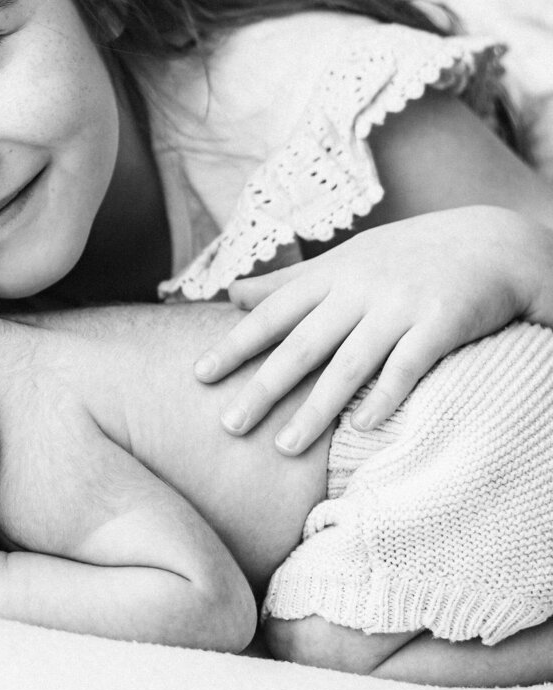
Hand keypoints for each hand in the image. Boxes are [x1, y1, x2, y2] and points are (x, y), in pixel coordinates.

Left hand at [194, 207, 549, 454]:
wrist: (491, 242)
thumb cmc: (406, 258)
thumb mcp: (344, 260)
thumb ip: (287, 283)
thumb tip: (230, 295)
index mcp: (333, 273)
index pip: (273, 313)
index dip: (235, 344)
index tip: (198, 375)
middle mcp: (360, 288)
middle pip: (302, 344)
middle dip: (263, 386)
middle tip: (229, 425)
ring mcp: (400, 305)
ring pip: (349, 363)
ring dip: (315, 409)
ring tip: (285, 447)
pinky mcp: (442, 323)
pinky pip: (408, 366)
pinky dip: (384, 396)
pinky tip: (361, 426)